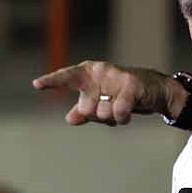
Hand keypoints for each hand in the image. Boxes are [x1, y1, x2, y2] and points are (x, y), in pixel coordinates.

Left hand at [32, 61, 183, 125]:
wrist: (155, 91)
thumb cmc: (123, 95)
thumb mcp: (101, 103)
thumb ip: (84, 111)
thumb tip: (70, 119)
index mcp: (89, 74)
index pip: (67, 77)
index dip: (52, 81)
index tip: (36, 85)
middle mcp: (100, 72)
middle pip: (85, 108)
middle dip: (96, 117)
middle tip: (108, 111)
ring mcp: (115, 77)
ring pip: (102, 112)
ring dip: (112, 118)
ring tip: (121, 110)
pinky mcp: (131, 85)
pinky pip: (118, 111)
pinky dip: (122, 118)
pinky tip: (128, 115)